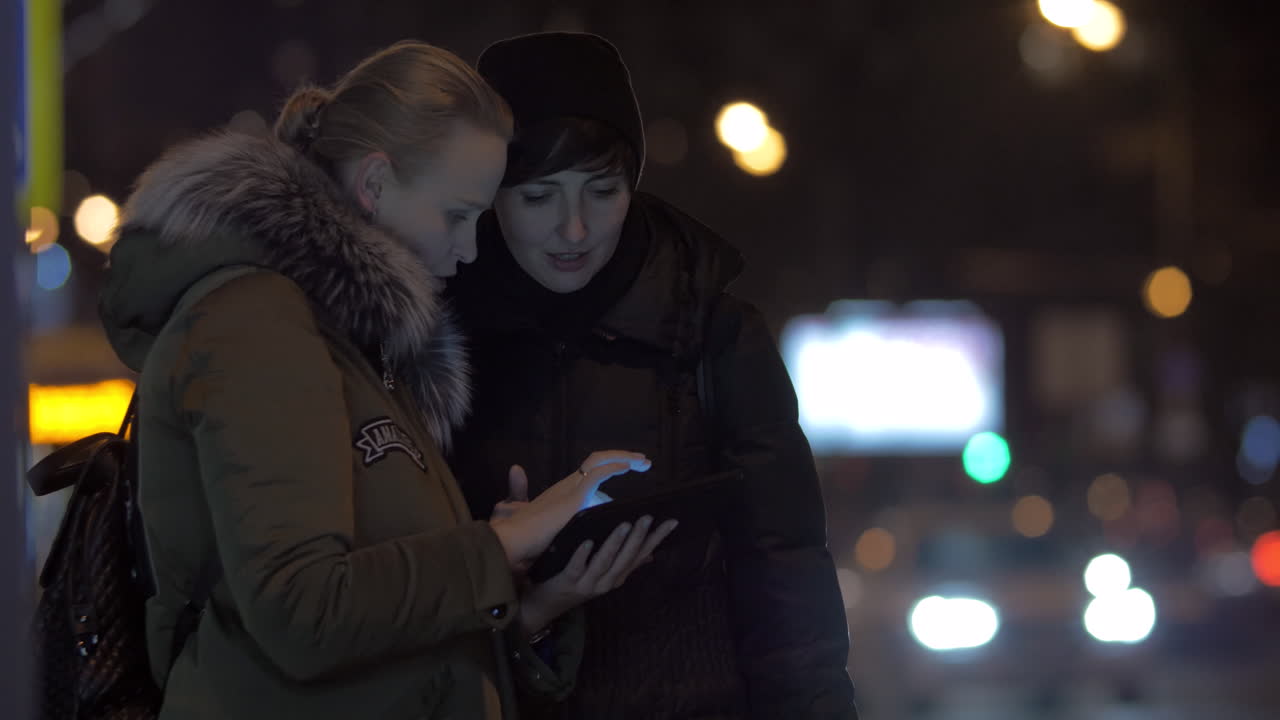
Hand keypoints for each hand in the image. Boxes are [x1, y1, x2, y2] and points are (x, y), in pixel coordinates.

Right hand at [488, 451, 650, 569]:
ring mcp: (569, 488)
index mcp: (565, 492)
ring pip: (598, 460)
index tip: (630, 467)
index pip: (591, 470)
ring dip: (623, 458)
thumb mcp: (560, 531)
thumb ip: (574, 525)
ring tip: (643, 463)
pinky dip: (613, 468)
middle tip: (644, 462)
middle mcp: (567, 485)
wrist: (513, 545)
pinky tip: (627, 468)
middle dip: (622, 456)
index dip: (611, 464)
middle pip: (597, 460)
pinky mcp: (572, 497)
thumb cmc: (530, 542)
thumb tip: (587, 528)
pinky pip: (596, 475)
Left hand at [518, 514, 679, 635]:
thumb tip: (651, 554)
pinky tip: (588, 542)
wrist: (546, 605)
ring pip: (605, 563)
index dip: (656, 539)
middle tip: (647, 517)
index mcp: (617, 576)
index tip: (671, 522)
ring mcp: (588, 583)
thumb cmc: (577, 583)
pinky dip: (583, 555)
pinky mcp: (567, 582)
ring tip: (624, 525)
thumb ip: (626, 565)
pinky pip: (577, 568)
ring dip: (615, 544)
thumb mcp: (605, 575)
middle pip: (626, 559)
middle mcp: (607, 582)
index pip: (641, 555)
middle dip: (638, 538)